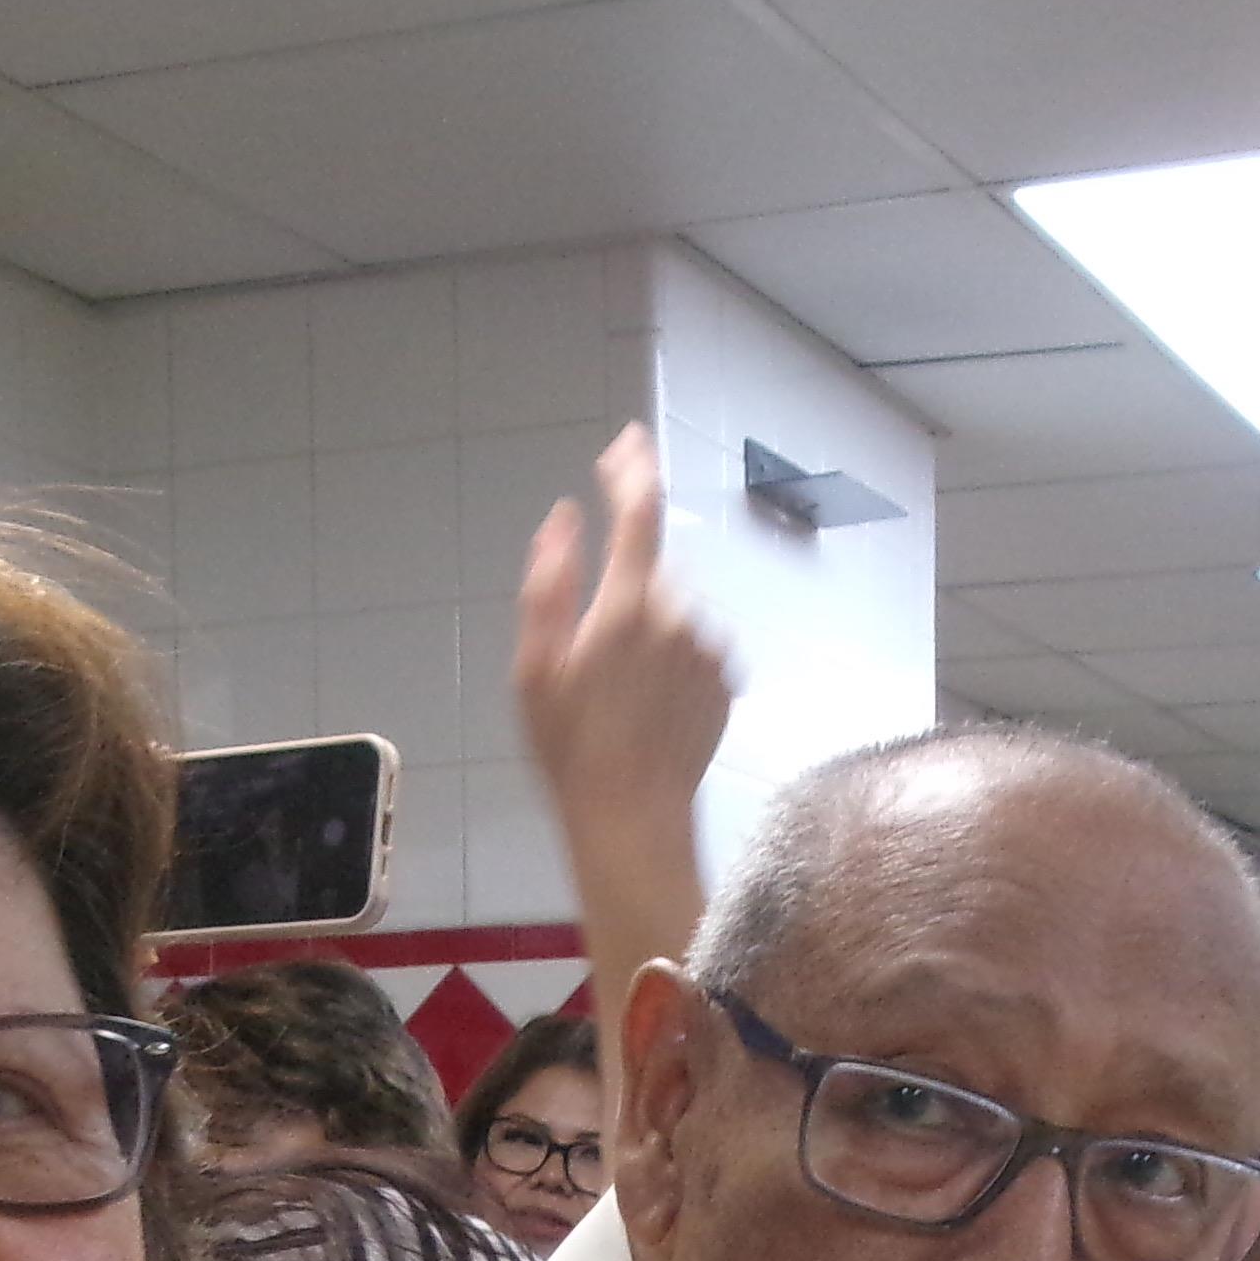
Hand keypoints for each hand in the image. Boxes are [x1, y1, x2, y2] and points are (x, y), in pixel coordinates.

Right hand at [513, 427, 729, 871]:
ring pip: (674, 610)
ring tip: (619, 691)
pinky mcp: (725, 678)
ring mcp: (710, 648)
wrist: (632, 817)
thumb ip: (549, 582)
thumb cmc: (570, 748)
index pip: (638, 511)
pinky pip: (695, 646)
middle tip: (590, 652)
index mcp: (628, 604)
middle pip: (652, 570)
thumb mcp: (534, 666)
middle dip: (624, 588)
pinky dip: (672, 658)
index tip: (626, 443)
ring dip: (648, 629)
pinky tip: (647, 704)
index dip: (632, 468)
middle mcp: (680, 614)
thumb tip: (564, 518)